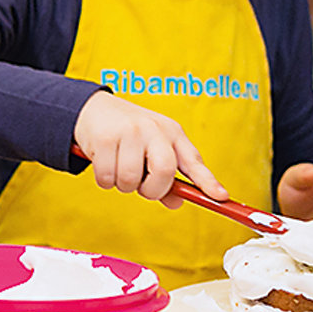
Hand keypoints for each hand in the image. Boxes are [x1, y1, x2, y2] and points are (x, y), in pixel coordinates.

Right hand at [73, 92, 225, 203]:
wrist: (92, 108)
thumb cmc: (127, 132)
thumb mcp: (151, 150)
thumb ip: (166, 178)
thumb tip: (176, 203)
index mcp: (172, 133)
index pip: (194, 161)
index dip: (207, 181)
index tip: (220, 197)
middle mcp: (154, 130)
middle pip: (165, 172)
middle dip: (151, 190)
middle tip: (141, 185)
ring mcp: (130, 132)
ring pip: (130, 180)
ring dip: (122, 185)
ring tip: (118, 167)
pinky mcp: (105, 138)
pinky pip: (107, 177)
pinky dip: (104, 180)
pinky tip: (104, 163)